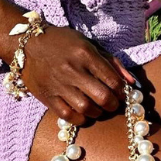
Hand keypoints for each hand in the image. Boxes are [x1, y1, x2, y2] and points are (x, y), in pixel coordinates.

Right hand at [20, 24, 135, 124]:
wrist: (29, 44)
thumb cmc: (63, 43)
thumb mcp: (89, 44)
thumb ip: (111, 62)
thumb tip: (131, 82)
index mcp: (85, 54)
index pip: (112, 80)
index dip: (122, 92)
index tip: (122, 94)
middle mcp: (72, 69)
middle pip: (102, 97)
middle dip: (113, 105)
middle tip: (112, 104)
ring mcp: (59, 84)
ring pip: (86, 108)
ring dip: (97, 113)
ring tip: (98, 109)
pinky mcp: (47, 96)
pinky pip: (67, 115)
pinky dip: (79, 118)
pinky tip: (83, 113)